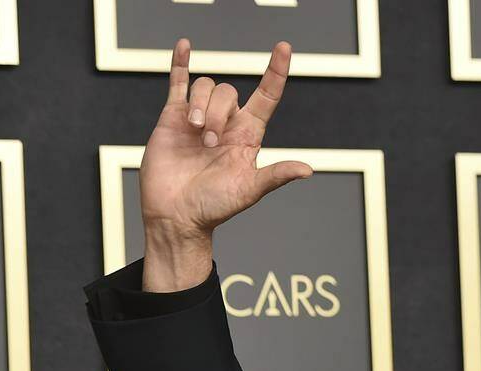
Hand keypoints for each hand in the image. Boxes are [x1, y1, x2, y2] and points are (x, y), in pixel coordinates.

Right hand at [139, 39, 312, 287]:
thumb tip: (307, 170)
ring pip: (206, 87)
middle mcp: (226, 124)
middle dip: (218, 113)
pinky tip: (185, 45)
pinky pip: (178, 82)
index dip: (276, 72)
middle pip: (228, 92)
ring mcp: (199, 118)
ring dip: (201, 106)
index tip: (284, 48)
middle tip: (209, 143)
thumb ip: (276, 176)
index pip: (267, 96)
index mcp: (248, 136)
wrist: (176, 215)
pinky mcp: (172, 117)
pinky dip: (181, 63)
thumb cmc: (214, 208)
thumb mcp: (249, 191)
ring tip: (195, 134)